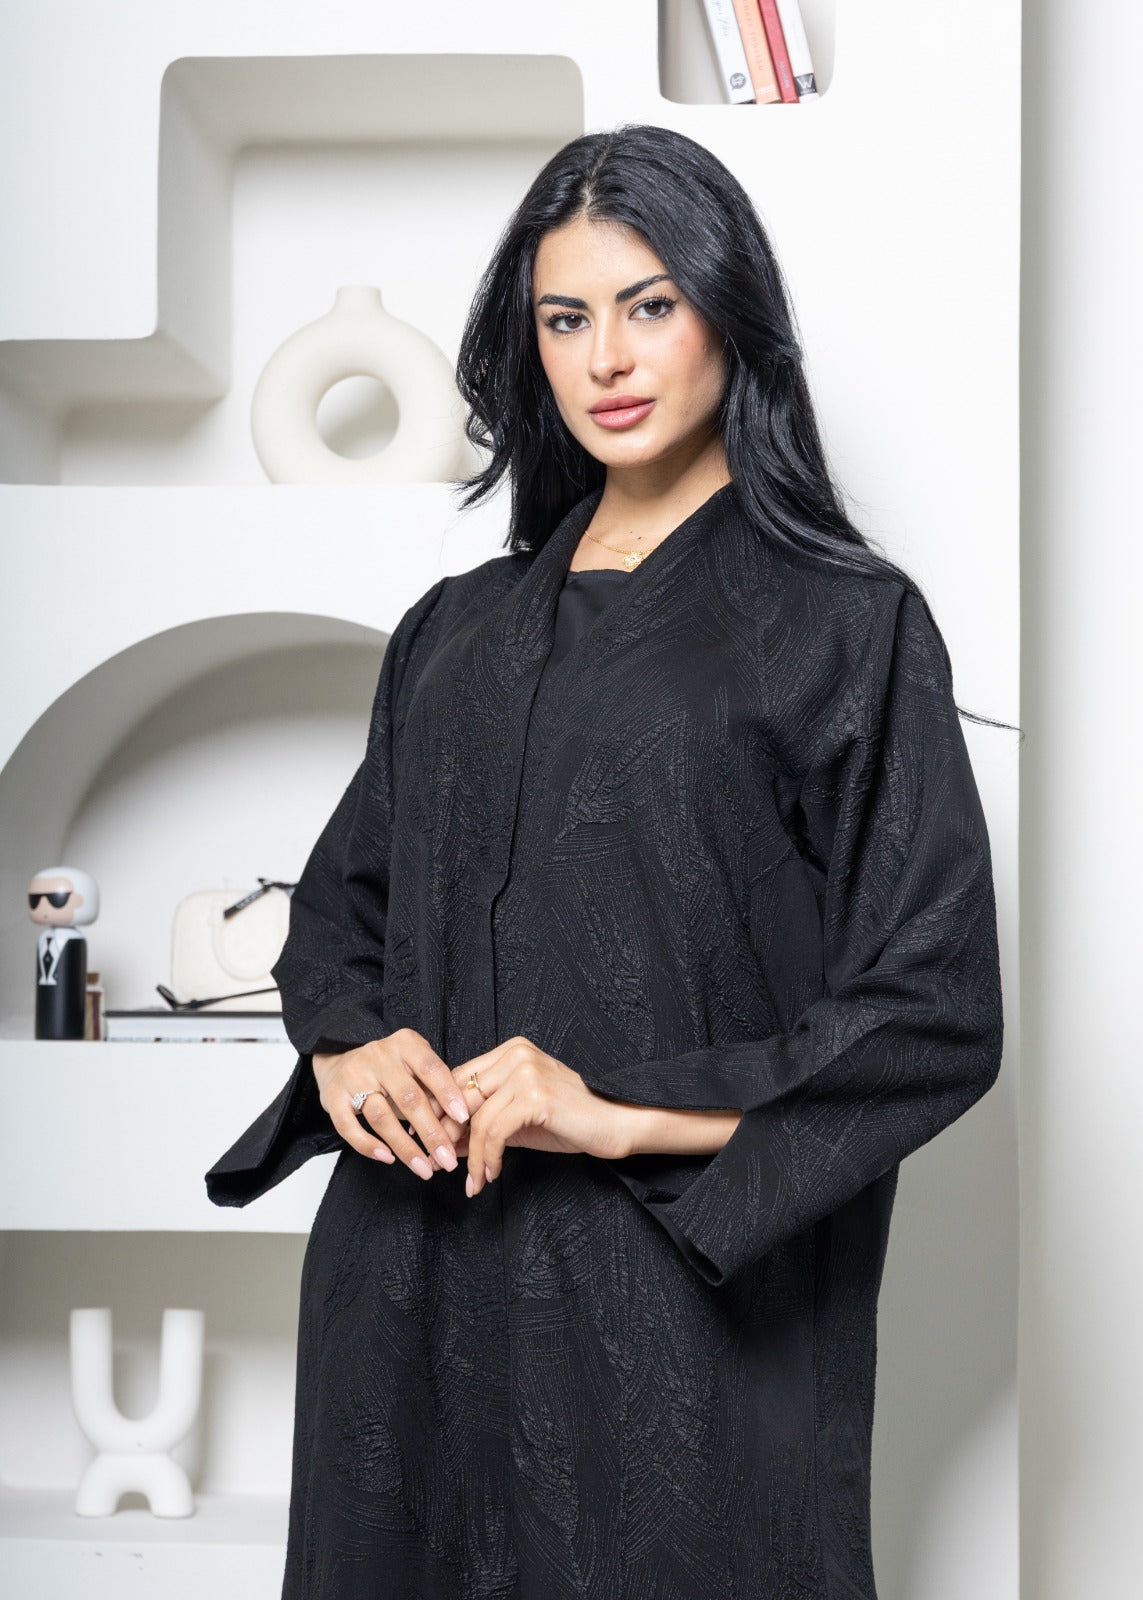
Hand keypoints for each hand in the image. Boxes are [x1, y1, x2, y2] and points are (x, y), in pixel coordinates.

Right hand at [312, 1028, 471, 1181]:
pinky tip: (388, 1158)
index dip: (447, 1093)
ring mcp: (353, 1076)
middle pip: (408, 1098)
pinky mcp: (332, 1097)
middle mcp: (378, 1056)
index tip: (463, 1119)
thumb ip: (431, 1086)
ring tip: (424, 1169)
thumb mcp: (413, 1064)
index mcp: (404, 1044)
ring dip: (405, 1147)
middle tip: (448, 1160)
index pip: (430, 1068)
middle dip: (431, 1133)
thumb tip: (457, 1123)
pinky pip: (348, 1127)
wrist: (338, 1059)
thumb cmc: (388, 1067)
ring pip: (381, 1116)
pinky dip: (368, 1146)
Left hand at [448, 1035, 630, 1197]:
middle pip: (462, 1097)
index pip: (460, 1080)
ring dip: (472, 1157)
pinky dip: (489, 1158)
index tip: (431, 1144)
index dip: (441, 1113)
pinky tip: (493, 1174)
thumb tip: (445, 1142)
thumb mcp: (517, 1120)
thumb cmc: (568, 1121)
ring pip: (478, 1119)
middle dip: (447, 1135)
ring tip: (474, 1181)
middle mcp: (516, 1054)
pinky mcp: (536, 1096)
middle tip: (439, 1165)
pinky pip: (496, 1131)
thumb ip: (482, 1124)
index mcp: (510, 1051)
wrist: (614, 1125)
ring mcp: (527, 1072)